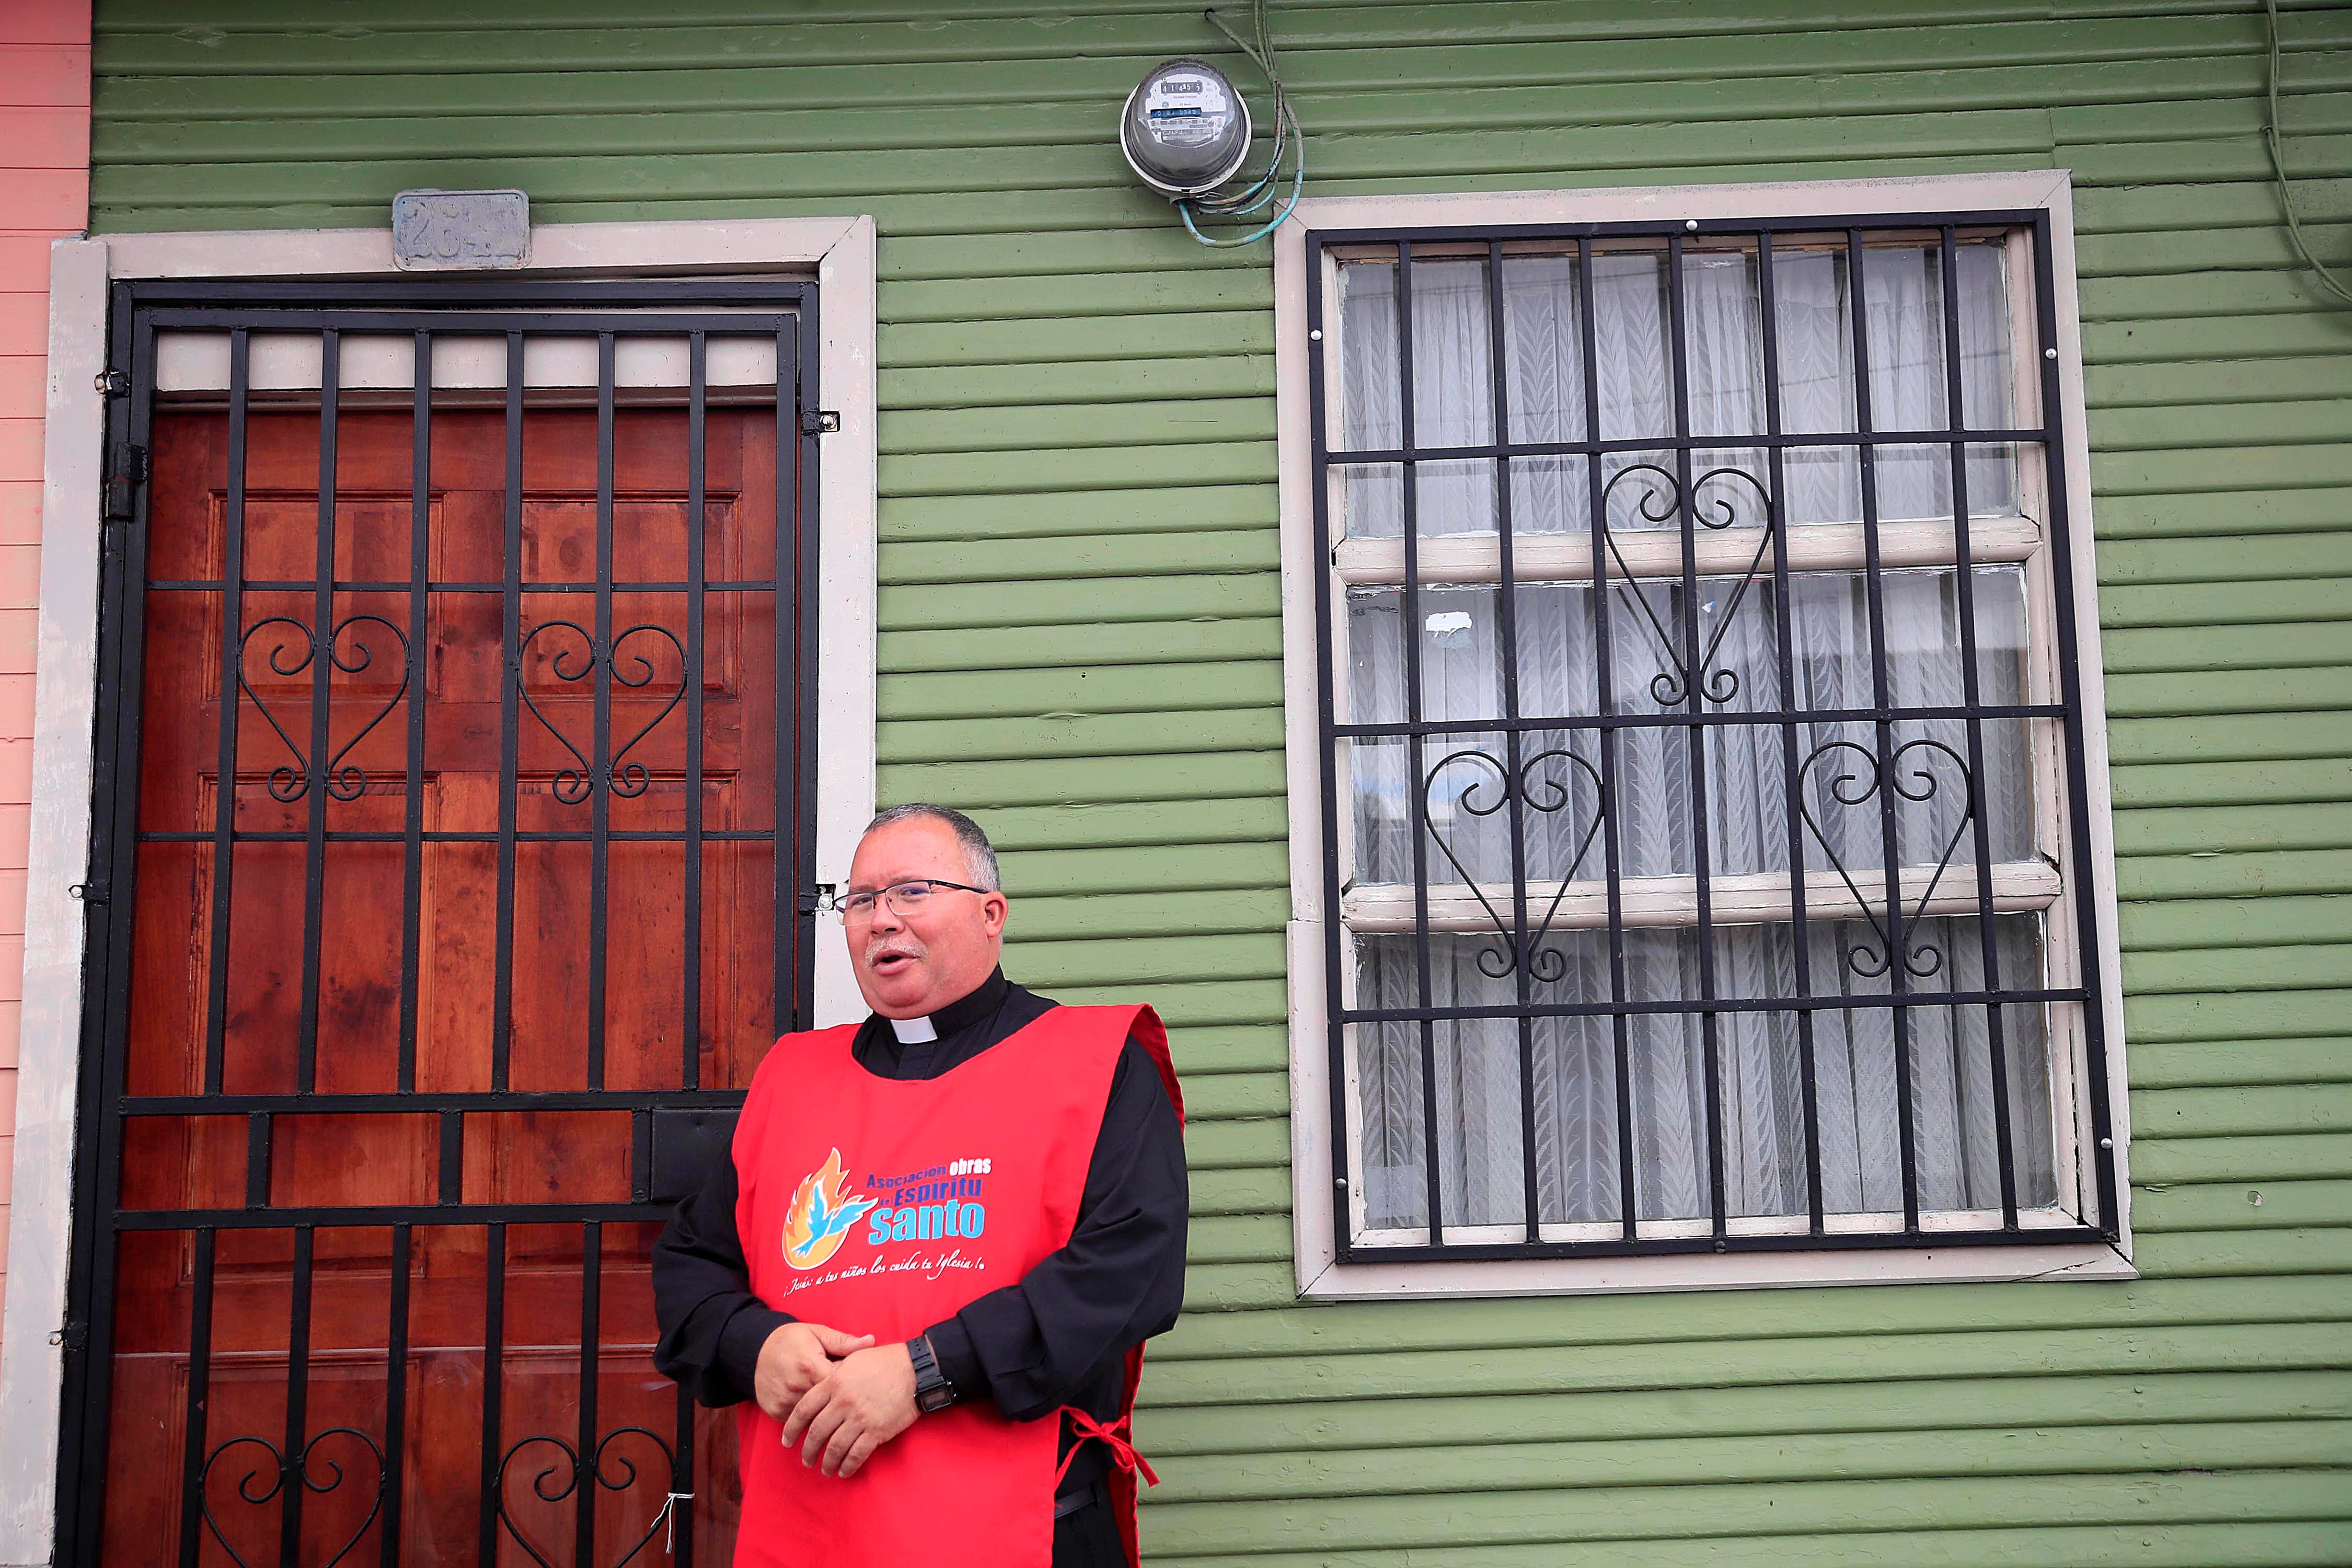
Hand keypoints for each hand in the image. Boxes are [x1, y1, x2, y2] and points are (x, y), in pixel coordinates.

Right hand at [754, 1322, 872, 1422]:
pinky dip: (810, 1419)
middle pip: (829, 1404)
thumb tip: (871, 1341)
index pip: (840, 1384)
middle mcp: (796, 1386)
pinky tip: (817, 1413)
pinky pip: (799, 1422)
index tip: (859, 1384)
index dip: (852, 1385)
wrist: (755, 1351)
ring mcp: (785, 1401)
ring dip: (825, 1414)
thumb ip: (843, 1341)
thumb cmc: (792, 1340)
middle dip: (841, 1403)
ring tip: (837, 1409)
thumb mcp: (817, 1333)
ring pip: (814, 1417)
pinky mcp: (776, 1412)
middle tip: (852, 1400)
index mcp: (810, 1365)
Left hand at [779, 1343, 917, 1478]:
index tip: (786, 1441)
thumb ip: (833, 1376)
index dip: (792, 1428)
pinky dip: (848, 1465)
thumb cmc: (884, 1361)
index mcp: (833, 1383)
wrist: (915, 1369)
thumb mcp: (852, 1360)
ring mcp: (859, 1418)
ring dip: (827, 1462)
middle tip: (805, 1460)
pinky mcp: (876, 1431)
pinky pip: (857, 1454)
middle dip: (808, 1450)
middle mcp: (842, 1402)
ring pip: (834, 1447)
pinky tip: (844, 1471)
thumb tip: (819, 1389)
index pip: (804, 1410)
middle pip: (816, 1432)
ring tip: (824, 1470)